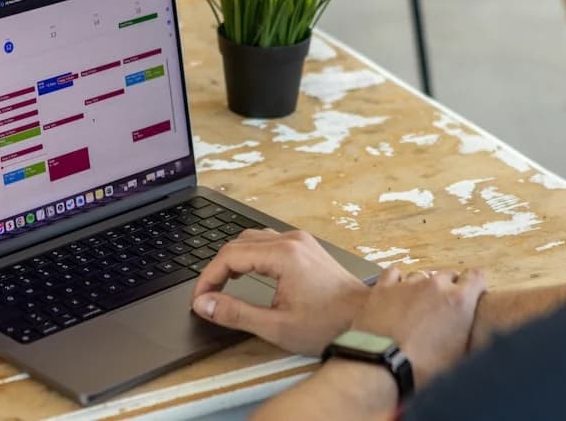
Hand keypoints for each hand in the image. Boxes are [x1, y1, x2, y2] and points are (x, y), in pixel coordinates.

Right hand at [191, 229, 368, 356]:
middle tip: (207, 295)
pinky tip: (246, 274)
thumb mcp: (276, 325)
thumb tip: (204, 304)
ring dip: (233, 259)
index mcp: (284, 255)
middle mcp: (292, 241)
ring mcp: (301, 242)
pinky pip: (268, 242)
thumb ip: (235, 313)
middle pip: (238, 243)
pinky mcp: (306, 248)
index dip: (208, 278)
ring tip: (221, 285)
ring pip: (253, 239)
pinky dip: (250, 256)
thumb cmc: (328, 325)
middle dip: (217, 268)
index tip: (200, 300)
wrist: (365, 321)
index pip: (229, 256)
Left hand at [351, 267, 485, 386]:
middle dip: (449, 288)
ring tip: (417, 307)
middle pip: (448, 275)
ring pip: (422, 275)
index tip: (472, 295)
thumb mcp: (458, 356)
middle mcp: (436, 286)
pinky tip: (396, 293)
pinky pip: (394, 274)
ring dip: (423, 288)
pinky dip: (397, 281)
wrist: (382, 365)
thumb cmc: (422, 368)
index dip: (476, 285)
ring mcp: (408, 284)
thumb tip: (466, 332)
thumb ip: (465, 333)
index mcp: (459, 301)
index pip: (476, 276)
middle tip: (442, 309)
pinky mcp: (383, 287)